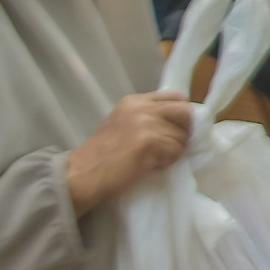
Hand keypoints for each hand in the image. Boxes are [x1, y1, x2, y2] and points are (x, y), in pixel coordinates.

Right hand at [67, 91, 194, 213]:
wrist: (83, 174)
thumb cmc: (104, 155)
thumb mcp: (125, 124)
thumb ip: (149, 117)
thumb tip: (182, 121)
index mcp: (135, 101)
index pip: (176, 96)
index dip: (181, 113)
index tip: (174, 129)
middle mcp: (141, 107)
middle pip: (185, 112)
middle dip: (184, 131)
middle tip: (168, 146)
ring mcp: (146, 122)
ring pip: (183, 136)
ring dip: (173, 151)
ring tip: (152, 158)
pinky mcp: (150, 141)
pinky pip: (176, 151)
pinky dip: (167, 162)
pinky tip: (148, 165)